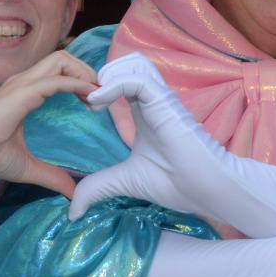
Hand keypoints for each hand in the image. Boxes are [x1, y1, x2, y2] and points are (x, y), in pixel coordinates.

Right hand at [0, 50, 96, 198]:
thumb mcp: (27, 166)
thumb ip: (51, 175)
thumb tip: (72, 191)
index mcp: (24, 92)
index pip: (58, 71)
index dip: (80, 81)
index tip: (95, 102)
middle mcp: (24, 82)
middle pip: (63, 58)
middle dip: (86, 71)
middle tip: (100, 96)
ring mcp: (22, 84)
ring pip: (61, 60)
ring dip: (84, 74)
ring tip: (97, 95)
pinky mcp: (22, 93)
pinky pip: (56, 79)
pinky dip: (77, 84)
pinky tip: (91, 97)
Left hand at [70, 53, 211, 219]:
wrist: (203, 189)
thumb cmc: (174, 182)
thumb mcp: (124, 182)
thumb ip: (98, 188)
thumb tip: (73, 213)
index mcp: (145, 112)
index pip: (123, 80)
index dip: (100, 86)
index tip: (86, 108)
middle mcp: (152, 100)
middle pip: (128, 63)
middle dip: (103, 73)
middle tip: (87, 97)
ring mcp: (159, 98)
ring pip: (134, 64)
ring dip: (108, 75)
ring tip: (93, 98)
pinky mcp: (163, 101)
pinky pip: (135, 80)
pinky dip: (113, 85)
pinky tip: (97, 103)